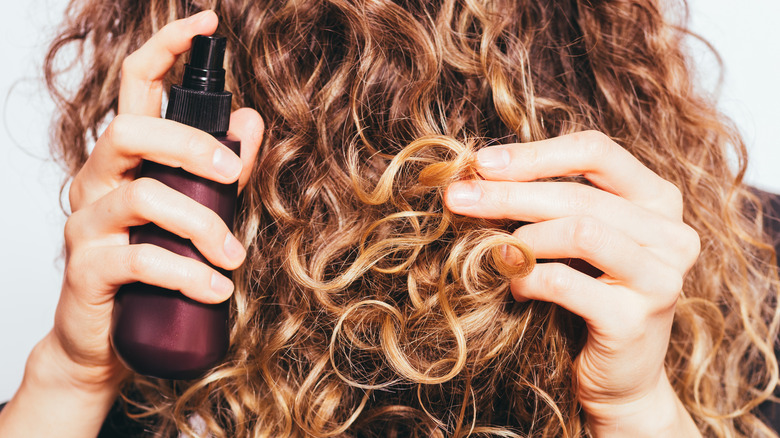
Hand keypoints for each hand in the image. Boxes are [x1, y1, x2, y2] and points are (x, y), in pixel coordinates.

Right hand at [44, 10, 263, 391]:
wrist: (107, 342)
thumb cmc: (154, 271)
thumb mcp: (195, 213)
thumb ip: (220, 169)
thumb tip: (249, 122)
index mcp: (126, 160)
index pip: (135, 87)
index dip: (166, 49)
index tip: (205, 23)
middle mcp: (98, 181)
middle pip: (131, 130)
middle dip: (192, 145)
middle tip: (232, 176)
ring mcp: (87, 224)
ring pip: (142, 196)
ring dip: (202, 223)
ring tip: (233, 257)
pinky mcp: (87, 269)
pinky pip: (139, 259)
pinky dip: (187, 272)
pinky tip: (215, 289)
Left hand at [444, 131, 700, 435]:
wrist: (619, 377)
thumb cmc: (590, 294)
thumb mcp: (576, 238)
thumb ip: (549, 201)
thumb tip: (480, 172)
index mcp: (658, 200)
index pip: (597, 151)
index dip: (534, 154)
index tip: (481, 162)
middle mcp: (672, 234)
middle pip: (579, 194)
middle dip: (508, 194)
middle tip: (457, 197)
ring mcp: (660, 278)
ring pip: (581, 231)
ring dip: (523, 238)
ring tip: (496, 252)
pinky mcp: (635, 320)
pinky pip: (566, 283)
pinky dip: (528, 279)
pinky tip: (516, 288)